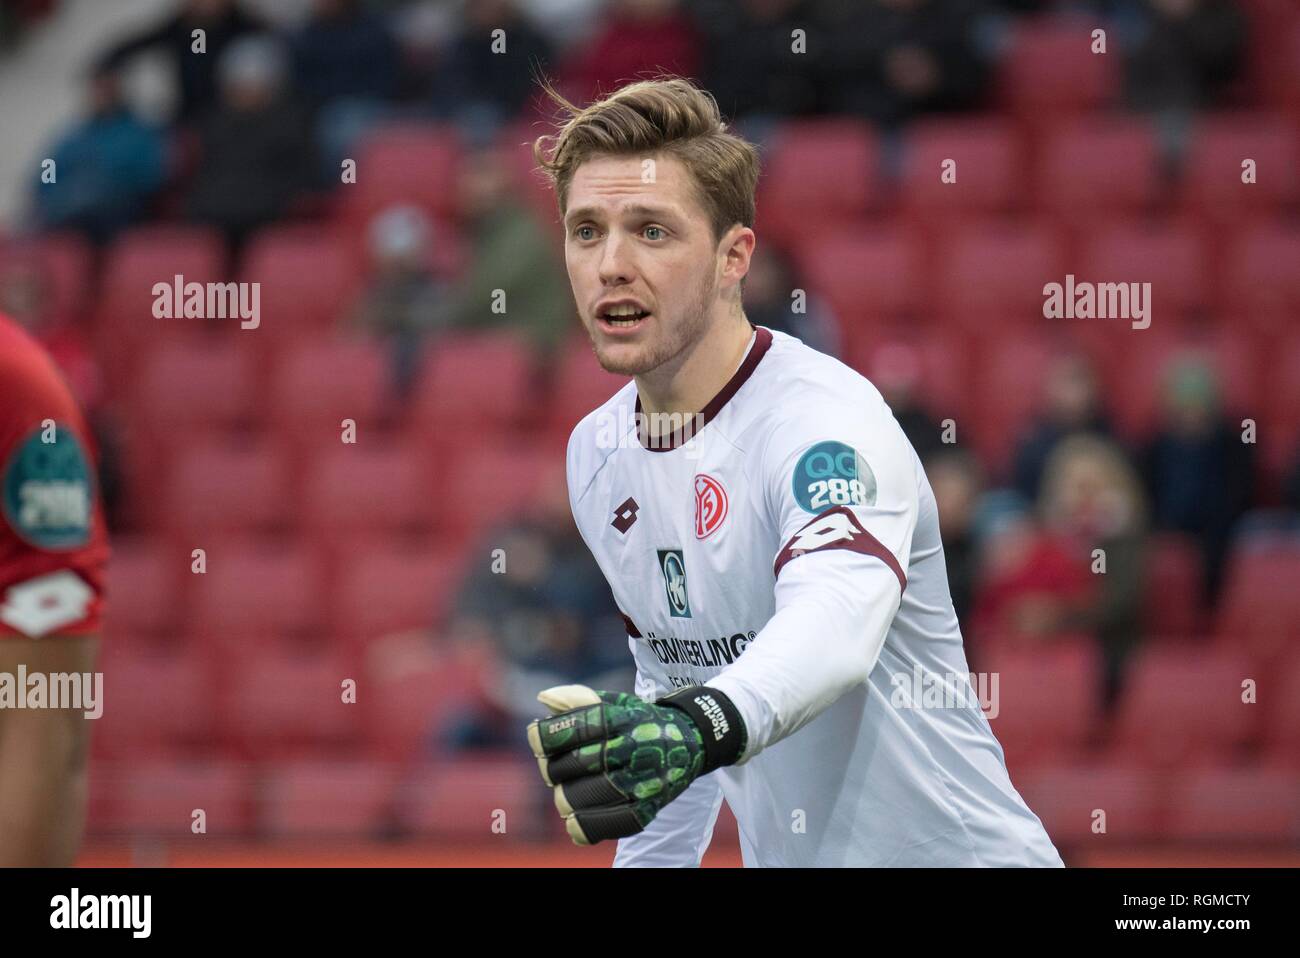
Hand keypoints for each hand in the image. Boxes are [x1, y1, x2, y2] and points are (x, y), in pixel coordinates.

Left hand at [526, 684, 743, 844]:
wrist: (691, 740)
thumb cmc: (639, 720)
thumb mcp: (615, 702)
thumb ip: (578, 700)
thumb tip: (544, 698)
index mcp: (623, 719)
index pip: (575, 728)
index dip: (546, 736)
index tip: (537, 739)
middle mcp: (634, 749)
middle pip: (574, 765)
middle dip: (553, 767)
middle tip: (555, 767)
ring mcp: (643, 780)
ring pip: (585, 797)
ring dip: (564, 797)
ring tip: (565, 792)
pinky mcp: (649, 807)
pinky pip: (610, 824)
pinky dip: (585, 826)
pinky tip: (574, 821)